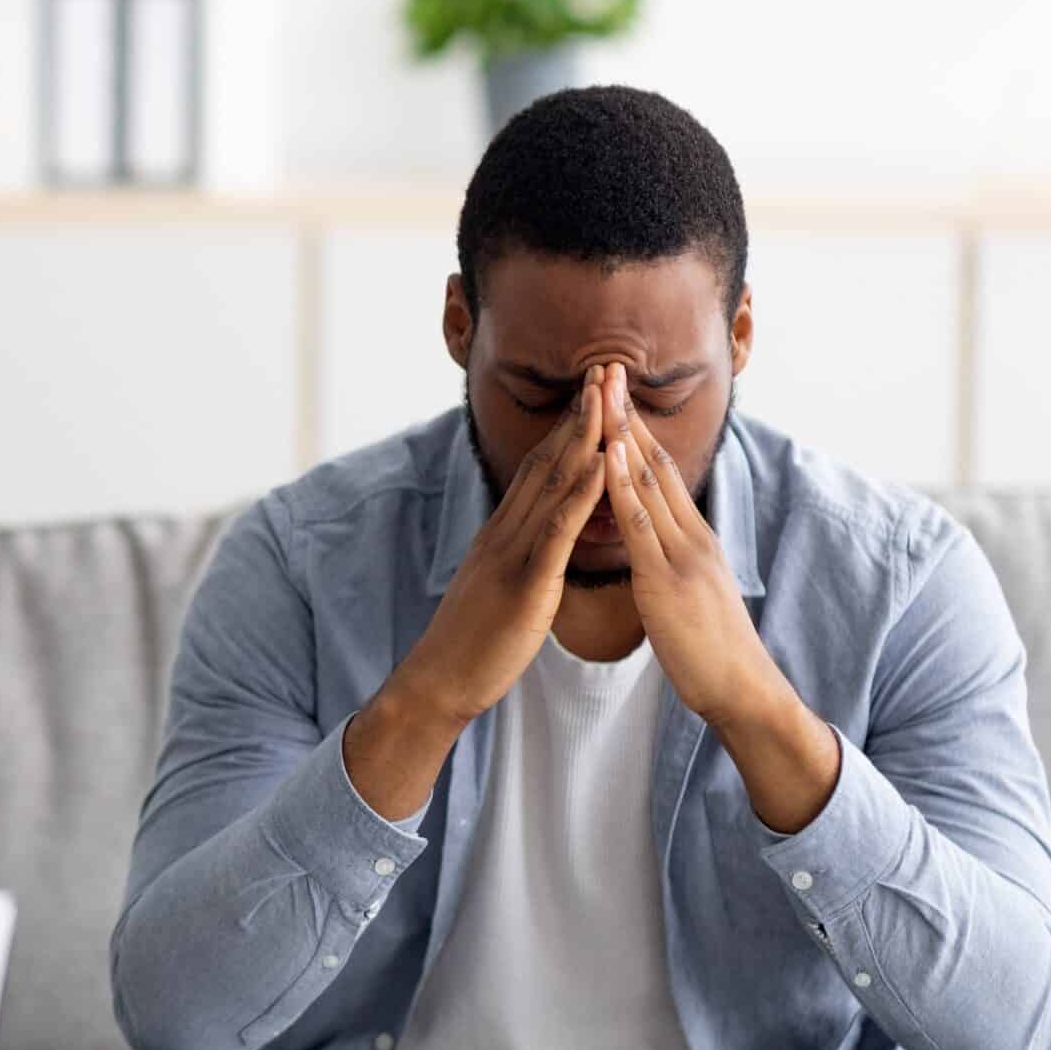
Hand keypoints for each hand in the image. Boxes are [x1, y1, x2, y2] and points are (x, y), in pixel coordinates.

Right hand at [344, 370, 609, 819]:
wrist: (439, 681)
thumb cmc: (472, 644)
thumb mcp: (496, 588)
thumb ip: (516, 558)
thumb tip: (535, 543)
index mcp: (502, 533)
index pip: (539, 468)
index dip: (568, 427)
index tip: (594, 392)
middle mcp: (505, 531)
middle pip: (547, 459)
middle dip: (579, 414)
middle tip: (607, 368)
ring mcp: (513, 553)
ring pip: (553, 483)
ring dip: (584, 436)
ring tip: (610, 395)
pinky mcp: (525, 581)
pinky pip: (558, 528)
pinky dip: (583, 491)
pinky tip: (605, 463)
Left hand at [602, 364, 840, 831]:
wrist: (741, 690)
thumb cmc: (712, 651)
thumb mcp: (691, 594)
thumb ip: (672, 564)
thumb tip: (653, 549)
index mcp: (694, 538)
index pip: (661, 473)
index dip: (636, 431)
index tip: (613, 395)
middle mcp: (691, 535)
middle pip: (655, 462)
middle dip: (628, 415)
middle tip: (604, 370)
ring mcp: (681, 554)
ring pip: (647, 483)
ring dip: (621, 436)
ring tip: (599, 394)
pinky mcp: (667, 580)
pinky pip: (640, 525)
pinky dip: (620, 487)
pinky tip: (604, 458)